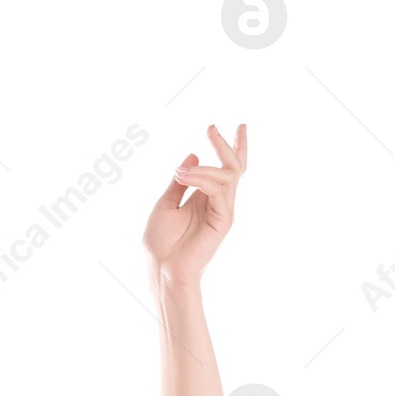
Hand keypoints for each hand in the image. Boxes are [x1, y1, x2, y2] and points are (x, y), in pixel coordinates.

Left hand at [144, 122, 248, 285]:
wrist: (162, 268)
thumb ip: (179, 182)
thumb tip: (191, 154)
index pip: (223, 168)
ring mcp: (222, 209)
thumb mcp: (165, 204)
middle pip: (233, 166)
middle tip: (212, 129)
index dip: (229, 147)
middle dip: (225, 145)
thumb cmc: (160, 242)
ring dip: (204, 167)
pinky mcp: (223, 219)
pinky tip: (185, 178)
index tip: (228, 127)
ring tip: (181, 171)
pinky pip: (220, 190)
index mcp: (204, 196)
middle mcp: (217, 201)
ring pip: (227, 175)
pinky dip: (203, 179)